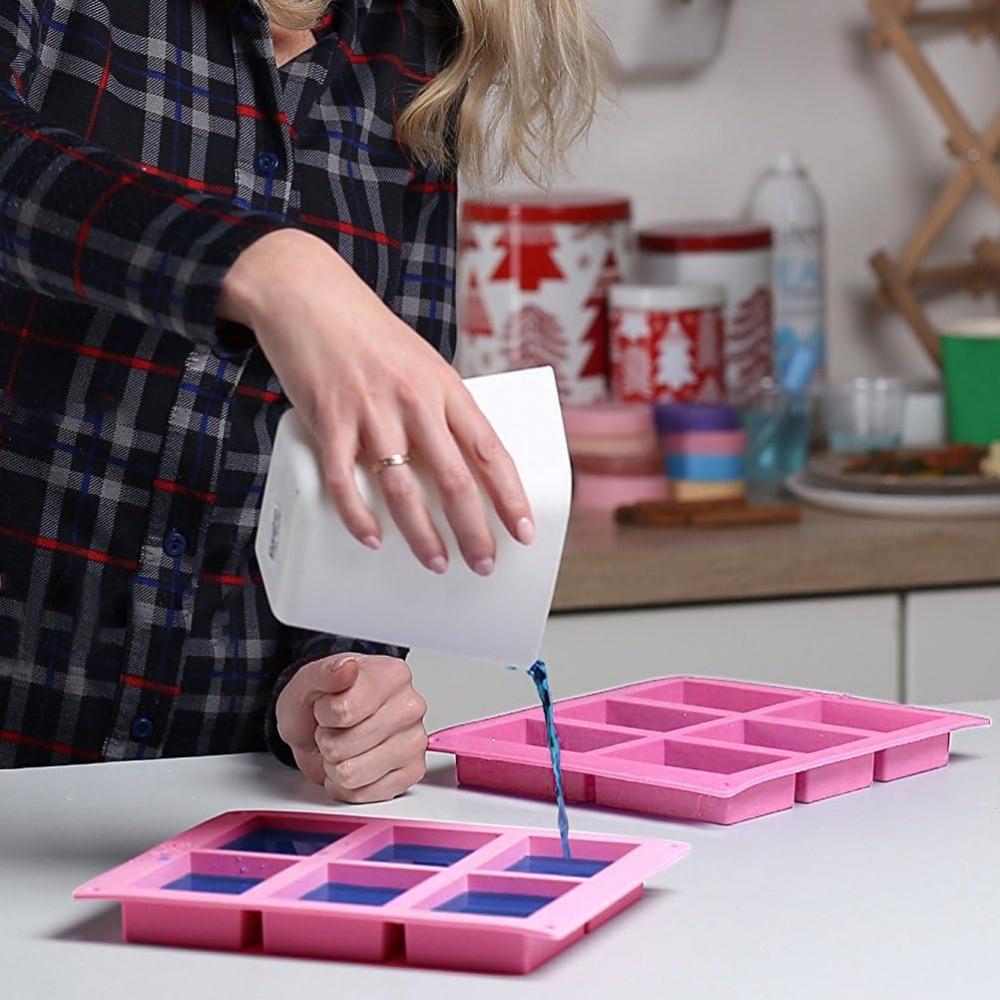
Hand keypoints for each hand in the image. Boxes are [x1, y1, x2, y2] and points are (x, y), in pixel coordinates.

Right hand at [218, 228, 534, 574]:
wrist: (308, 292)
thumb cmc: (369, 334)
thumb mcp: (420, 362)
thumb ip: (437, 409)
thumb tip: (457, 464)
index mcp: (445, 385)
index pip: (489, 449)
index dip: (510, 495)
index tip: (523, 531)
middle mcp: (414, 398)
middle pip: (453, 478)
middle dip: (473, 530)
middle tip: (483, 563)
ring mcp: (370, 409)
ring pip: (402, 488)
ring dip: (422, 535)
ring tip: (436, 562)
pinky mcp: (328, 417)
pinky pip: (343, 480)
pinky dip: (358, 515)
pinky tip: (371, 538)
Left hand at [275, 652, 427, 802]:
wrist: (322, 726)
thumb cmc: (321, 701)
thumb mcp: (309, 680)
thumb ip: (325, 672)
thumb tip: (347, 668)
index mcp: (392, 675)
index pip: (344, 711)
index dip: (324, 714)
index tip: (327, 706)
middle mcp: (411, 706)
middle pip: (346, 745)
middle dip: (328, 741)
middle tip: (335, 728)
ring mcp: (415, 741)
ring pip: (352, 773)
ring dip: (334, 765)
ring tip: (343, 746)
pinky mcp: (411, 773)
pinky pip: (362, 794)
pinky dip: (345, 785)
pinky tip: (352, 763)